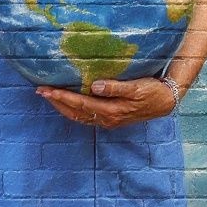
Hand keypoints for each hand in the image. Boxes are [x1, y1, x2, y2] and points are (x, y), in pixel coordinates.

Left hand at [36, 77, 175, 128]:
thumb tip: (94, 86)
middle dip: (57, 102)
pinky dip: (73, 109)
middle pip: (75, 112)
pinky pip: (86, 116)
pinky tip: (68, 102)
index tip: (47, 89)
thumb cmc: (152, 91)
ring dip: (62, 106)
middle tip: (40, 90)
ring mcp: (108, 120)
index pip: (80, 104)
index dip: (62, 97)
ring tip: (49, 95)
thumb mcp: (136, 88)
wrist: (166, 102)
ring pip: (79, 116)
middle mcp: (107, 118)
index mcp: (111, 111)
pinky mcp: (111, 118)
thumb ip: (115, 87)